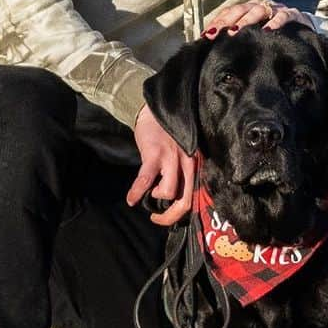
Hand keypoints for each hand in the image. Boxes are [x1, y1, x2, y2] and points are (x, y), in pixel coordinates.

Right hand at [127, 104, 194, 227]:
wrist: (159, 109)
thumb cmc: (169, 135)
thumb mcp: (183, 154)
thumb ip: (182, 173)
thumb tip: (173, 198)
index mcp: (195, 166)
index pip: (196, 197)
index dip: (181, 214)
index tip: (168, 217)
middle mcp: (188, 164)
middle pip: (186, 201)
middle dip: (170, 216)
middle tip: (156, 218)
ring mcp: (172, 159)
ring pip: (169, 192)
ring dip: (156, 197)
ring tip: (149, 193)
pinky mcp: (154, 154)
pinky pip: (145, 180)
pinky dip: (137, 193)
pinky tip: (131, 199)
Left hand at [203, 0, 313, 36]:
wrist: (303, 28)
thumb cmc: (273, 33)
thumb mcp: (254, 34)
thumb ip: (238, 37)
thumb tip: (215, 46)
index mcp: (249, 9)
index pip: (230, 12)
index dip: (218, 22)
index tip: (206, 35)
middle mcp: (261, 6)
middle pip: (241, 9)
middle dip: (228, 21)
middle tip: (217, 33)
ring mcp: (277, 9)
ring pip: (260, 10)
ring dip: (247, 20)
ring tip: (236, 30)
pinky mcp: (293, 14)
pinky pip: (284, 15)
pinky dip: (276, 21)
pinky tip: (268, 30)